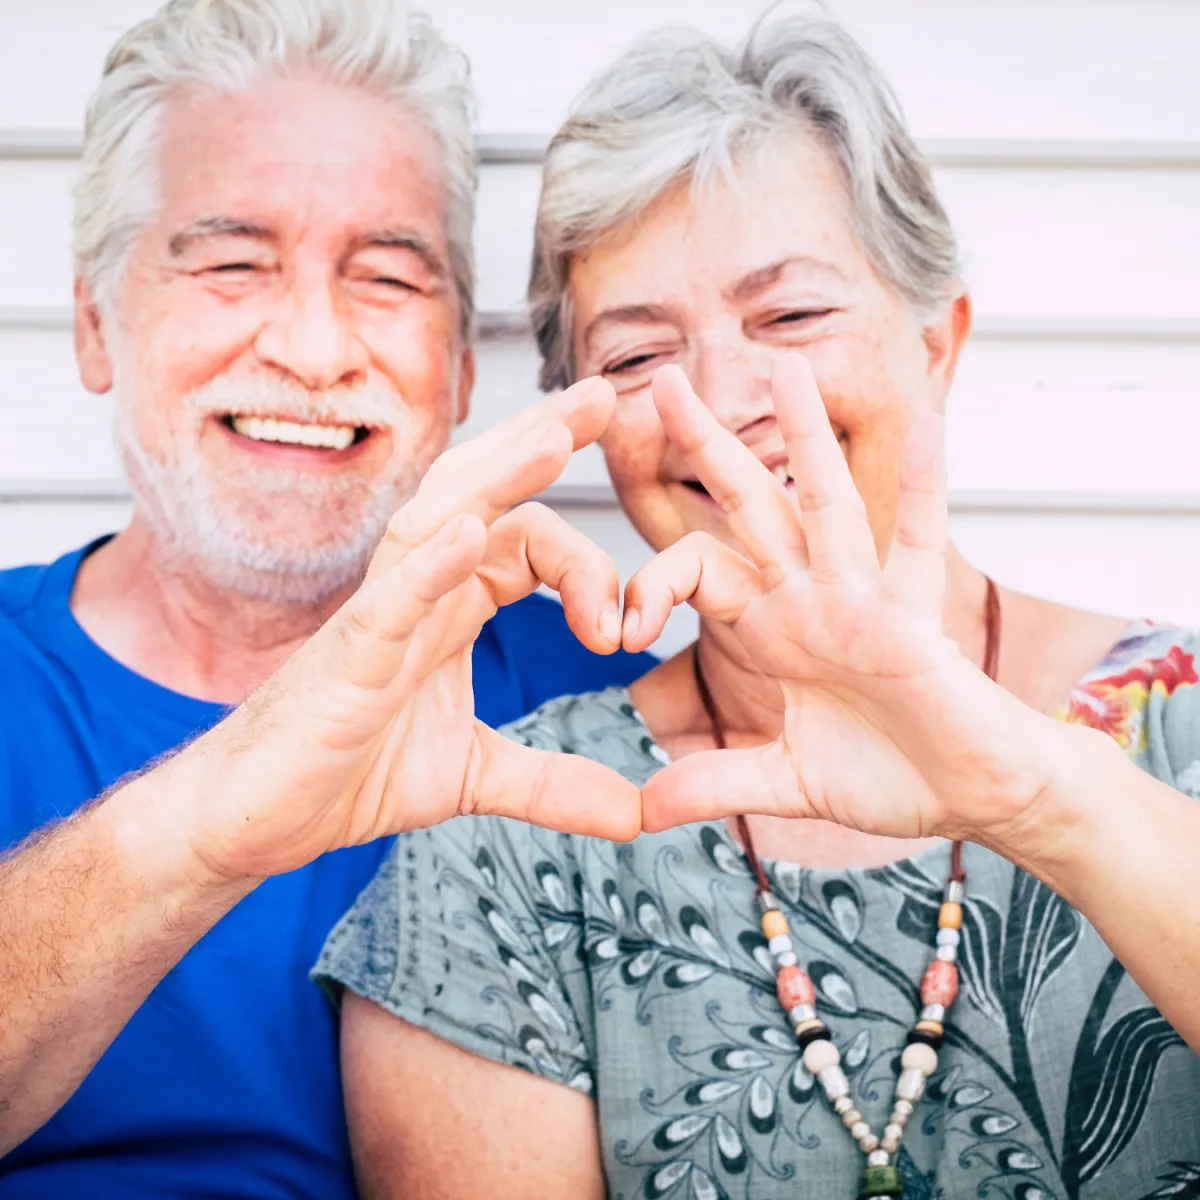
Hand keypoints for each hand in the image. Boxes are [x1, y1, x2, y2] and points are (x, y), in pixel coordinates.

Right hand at [185, 377, 640, 880]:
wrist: (257, 818)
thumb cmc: (347, 772)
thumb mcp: (474, 775)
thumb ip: (555, 784)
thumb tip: (635, 814)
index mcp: (451, 607)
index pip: (525, 542)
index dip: (586, 565)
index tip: (625, 630)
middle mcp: (418, 593)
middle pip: (482, 494)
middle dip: (542, 441)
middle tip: (605, 396)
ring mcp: (379, 616)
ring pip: (438, 521)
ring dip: (497, 476)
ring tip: (554, 437)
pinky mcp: (346, 658)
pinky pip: (390, 598)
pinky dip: (430, 565)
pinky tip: (469, 532)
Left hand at [626, 358, 1064, 844]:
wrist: (973, 797)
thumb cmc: (892, 777)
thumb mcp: (785, 781)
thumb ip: (717, 782)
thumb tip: (642, 811)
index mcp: (774, 627)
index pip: (696, 571)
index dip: (651, 587)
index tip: (619, 632)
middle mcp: (810, 598)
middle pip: (748, 505)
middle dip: (706, 444)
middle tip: (662, 379)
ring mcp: (862, 601)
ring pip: (826, 504)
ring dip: (806, 437)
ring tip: (785, 366)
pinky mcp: (912, 621)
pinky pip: (918, 546)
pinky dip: (925, 490)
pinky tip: (929, 426)